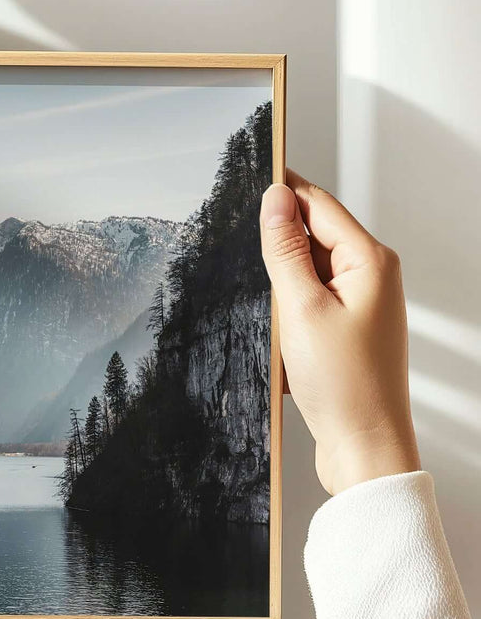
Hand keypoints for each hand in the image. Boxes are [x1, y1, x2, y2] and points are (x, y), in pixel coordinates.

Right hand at [260, 171, 419, 495]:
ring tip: (271, 315)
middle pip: (314, 235)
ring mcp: (361, 304)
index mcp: (370, 262)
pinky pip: (309, 301)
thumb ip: (286, 250)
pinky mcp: (347, 329)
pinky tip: (278, 335)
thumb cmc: (344, 385)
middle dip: (278, 244)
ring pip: (308, 271)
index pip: (318, 205)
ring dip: (281, 284)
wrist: (364, 447)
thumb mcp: (301, 309)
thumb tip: (275, 199)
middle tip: (245, 254)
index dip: (283, 189)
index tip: (250, 171)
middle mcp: (372, 277)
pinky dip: (288, 310)